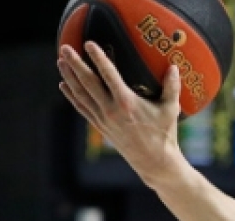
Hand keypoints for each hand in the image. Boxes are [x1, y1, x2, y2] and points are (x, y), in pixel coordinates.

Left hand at [56, 43, 185, 187]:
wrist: (153, 161)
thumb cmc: (164, 134)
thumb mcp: (171, 109)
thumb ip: (172, 87)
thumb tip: (174, 67)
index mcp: (127, 103)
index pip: (109, 75)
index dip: (98, 58)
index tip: (89, 44)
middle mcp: (111, 110)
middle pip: (88, 83)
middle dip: (75, 64)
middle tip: (65, 48)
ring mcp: (103, 119)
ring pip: (81, 95)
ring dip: (69, 77)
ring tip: (60, 61)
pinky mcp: (101, 127)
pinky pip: (82, 108)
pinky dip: (71, 96)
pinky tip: (63, 85)